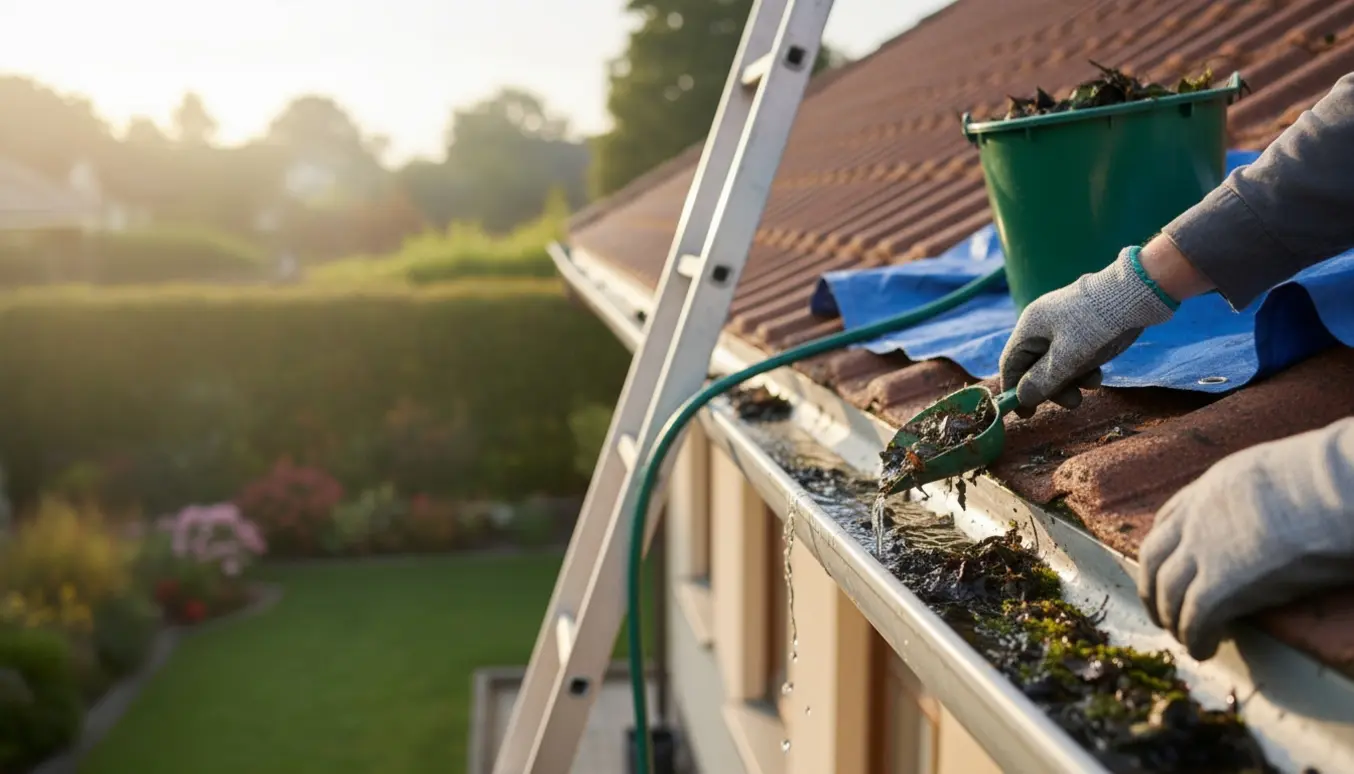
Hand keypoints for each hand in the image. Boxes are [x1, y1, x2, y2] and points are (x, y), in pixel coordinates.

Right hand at [1000, 246, 1175, 416]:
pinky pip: (1075, 354)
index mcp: (1030, 327)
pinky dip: (1084, 367)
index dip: (1014, 390)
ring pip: (1058, 362)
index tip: (1026, 414)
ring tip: (1093, 385)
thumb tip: (1021, 398)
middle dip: (1052, 387)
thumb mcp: (1068, 359)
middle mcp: (1043, 324)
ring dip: (1072, 379)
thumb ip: (1042, 381)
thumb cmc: (1097, 326)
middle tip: (1072, 402)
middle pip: (1035, 365)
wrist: (1138, 292)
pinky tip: (1099, 373)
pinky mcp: (1084, 325)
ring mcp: (1064, 324)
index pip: (1011, 363)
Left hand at [1137, 417, 1353, 660]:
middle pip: (1155, 558)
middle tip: (1161, 612)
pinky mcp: (1222, 585)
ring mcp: (1204, 551)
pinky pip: (1196, 619)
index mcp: (1212, 486)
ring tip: (1183, 638)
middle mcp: (1197, 518)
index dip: (1164, 549)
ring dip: (1171, 619)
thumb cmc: (1329, 478)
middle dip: (1152, 588)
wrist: (1338, 488)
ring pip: (1168, 592)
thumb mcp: (1274, 472)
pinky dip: (1195, 638)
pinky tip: (1203, 651)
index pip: (1170, 519)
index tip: (1164, 567)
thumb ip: (1256, 496)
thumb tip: (1269, 517)